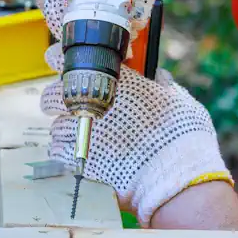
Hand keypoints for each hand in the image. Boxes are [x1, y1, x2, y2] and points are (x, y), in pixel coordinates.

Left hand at [39, 42, 232, 226]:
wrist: (175, 175)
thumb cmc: (183, 138)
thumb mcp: (181, 102)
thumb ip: (165, 86)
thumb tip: (160, 77)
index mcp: (120, 83)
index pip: (79, 62)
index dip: (66, 64)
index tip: (66, 67)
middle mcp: (96, 103)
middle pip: (54, 95)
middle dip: (59, 100)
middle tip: (72, 106)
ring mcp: (85, 131)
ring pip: (57, 126)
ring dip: (66, 130)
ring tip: (81, 136)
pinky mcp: (82, 158)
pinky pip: (58, 150)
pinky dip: (65, 152)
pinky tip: (79, 153)